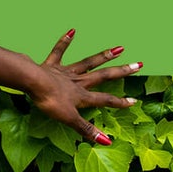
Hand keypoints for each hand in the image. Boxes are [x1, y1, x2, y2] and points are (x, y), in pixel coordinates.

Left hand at [24, 29, 141, 145]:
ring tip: (119, 48)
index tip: (134, 101)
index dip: (119, 103)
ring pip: (88, 62)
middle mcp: (78, 82)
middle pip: (103, 76)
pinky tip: (73, 30)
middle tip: (139, 65)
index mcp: (82, 96)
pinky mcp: (51, 65)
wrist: (33, 82)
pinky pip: (60, 51)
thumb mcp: (69, 119)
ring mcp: (66, 72)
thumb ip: (87, 129)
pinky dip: (65, 41)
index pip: (105, 100)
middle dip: (121, 72)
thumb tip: (107, 141)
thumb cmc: (50, 101)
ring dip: (104, 55)